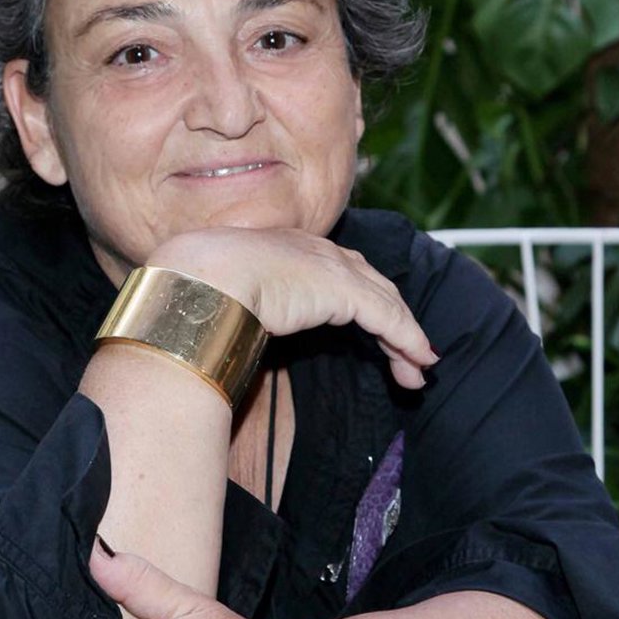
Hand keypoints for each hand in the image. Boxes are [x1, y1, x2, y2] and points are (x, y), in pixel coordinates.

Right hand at [149, 227, 436, 389]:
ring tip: (419, 370)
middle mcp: (319, 252)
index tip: (375, 329)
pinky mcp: (344, 291)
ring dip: (407, 339)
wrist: (201, 278)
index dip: (364, 300)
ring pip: (387, 304)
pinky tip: (418, 362)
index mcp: (291, 248)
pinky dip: (407, 340)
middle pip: (373, 286)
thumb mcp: (231, 295)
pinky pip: (388, 319)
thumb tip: (241, 331)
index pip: (341, 273)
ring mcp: (334, 268)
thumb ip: (250, 306)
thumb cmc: (200, 290)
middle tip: (410, 354)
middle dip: (396, 320)